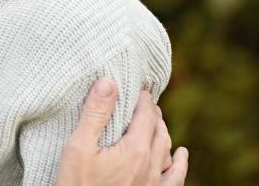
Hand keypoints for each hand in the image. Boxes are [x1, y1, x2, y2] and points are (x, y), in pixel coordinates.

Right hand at [54, 78, 188, 185]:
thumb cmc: (77, 184)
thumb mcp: (78, 147)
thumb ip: (95, 114)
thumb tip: (109, 82)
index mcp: (134, 150)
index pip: (146, 115)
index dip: (144, 99)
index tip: (141, 88)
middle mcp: (150, 166)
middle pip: (158, 131)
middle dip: (153, 113)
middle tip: (146, 102)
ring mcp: (153, 184)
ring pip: (167, 151)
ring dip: (163, 132)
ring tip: (157, 121)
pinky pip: (174, 179)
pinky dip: (180, 164)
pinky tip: (181, 156)